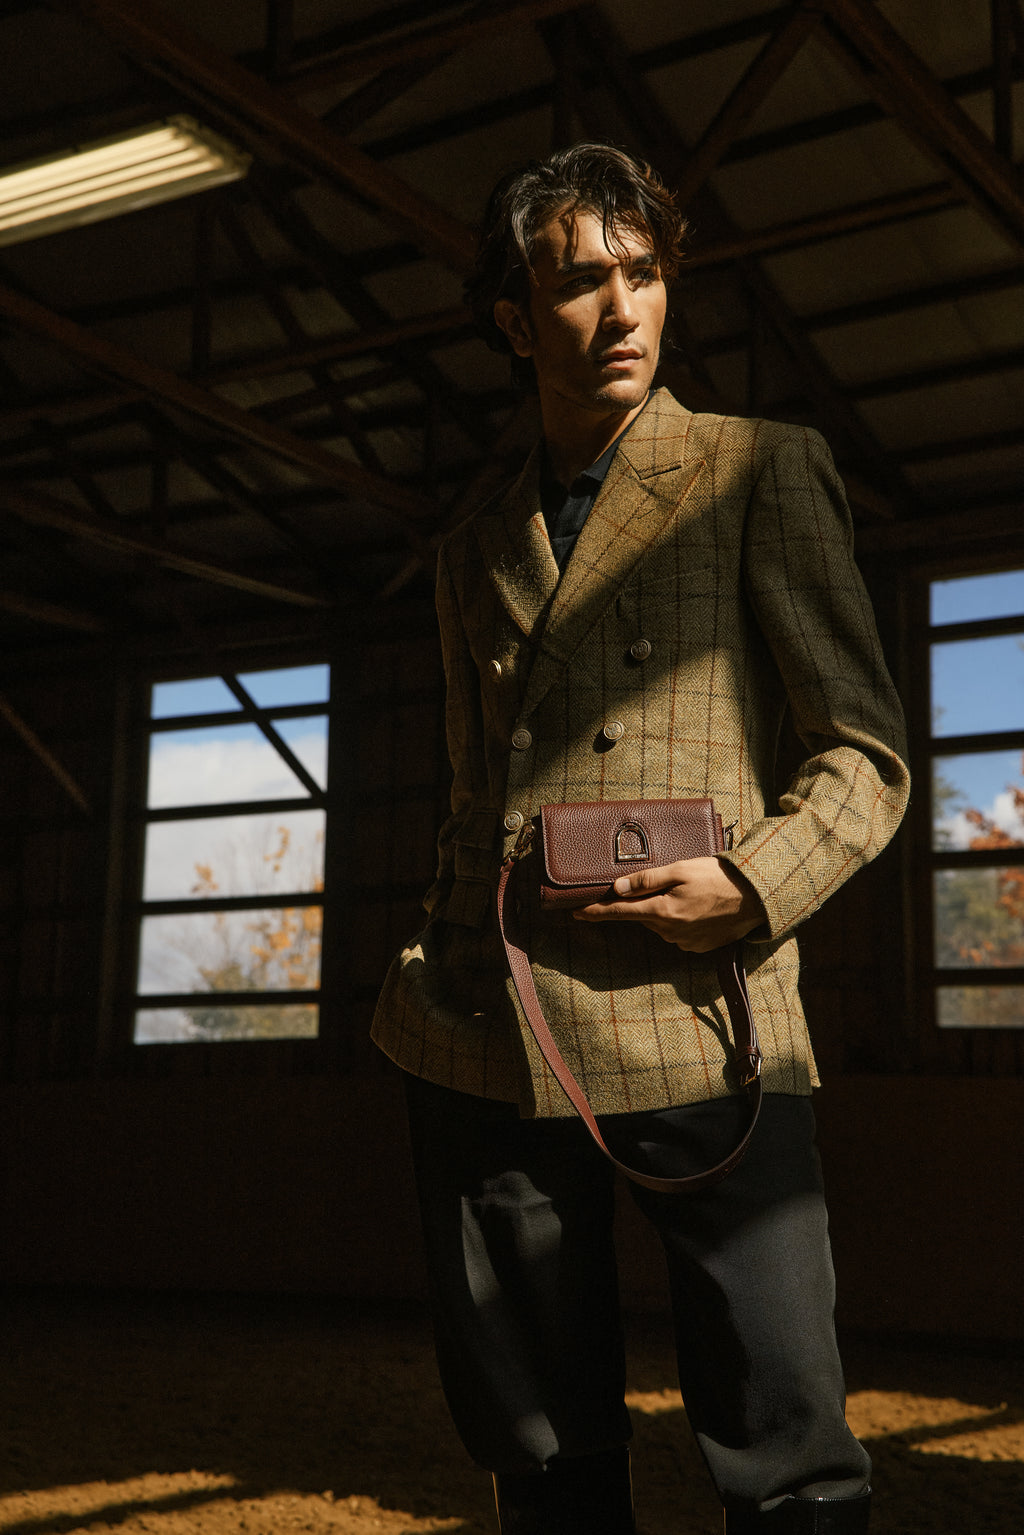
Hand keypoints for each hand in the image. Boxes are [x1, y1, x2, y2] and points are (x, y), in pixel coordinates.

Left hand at [572, 856, 765, 951]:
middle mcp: (670, 932)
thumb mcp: (680, 869)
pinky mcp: (698, 948)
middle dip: (642, 902)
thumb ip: (646, 880)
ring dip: (664, 910)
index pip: (619, 912)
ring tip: (690, 891)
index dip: (595, 912)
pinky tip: (698, 906)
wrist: (756, 898)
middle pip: (642, 916)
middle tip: (665, 882)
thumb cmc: (718, 877)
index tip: (574, 913)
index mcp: (662, 911)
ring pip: (660, 924)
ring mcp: (685, 943)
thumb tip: (616, 889)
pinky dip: (681, 920)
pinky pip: (678, 933)